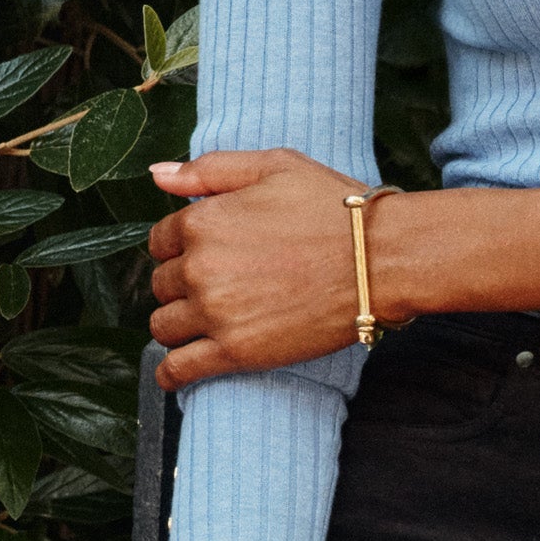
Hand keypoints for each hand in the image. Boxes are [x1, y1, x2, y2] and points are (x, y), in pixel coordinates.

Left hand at [147, 149, 370, 391]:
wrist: (381, 259)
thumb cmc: (335, 208)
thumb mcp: (275, 167)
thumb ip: (210, 169)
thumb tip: (158, 173)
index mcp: (204, 220)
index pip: (161, 240)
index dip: (181, 245)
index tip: (203, 252)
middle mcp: (200, 268)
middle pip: (162, 283)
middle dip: (182, 283)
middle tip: (217, 284)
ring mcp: (215, 313)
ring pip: (164, 326)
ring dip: (177, 323)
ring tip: (203, 322)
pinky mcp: (236, 352)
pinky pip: (180, 369)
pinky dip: (170, 373)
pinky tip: (175, 372)